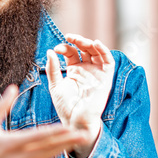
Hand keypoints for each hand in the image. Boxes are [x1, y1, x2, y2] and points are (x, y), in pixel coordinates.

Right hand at [0, 86, 90, 157]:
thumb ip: (0, 106)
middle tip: (85, 135)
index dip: (55, 133)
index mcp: (10, 144)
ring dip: (64, 147)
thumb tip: (13, 87)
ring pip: (48, 155)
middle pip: (49, 148)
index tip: (70, 128)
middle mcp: (20, 157)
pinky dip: (52, 153)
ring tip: (78, 140)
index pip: (38, 137)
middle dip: (68, 141)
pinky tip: (62, 147)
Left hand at [45, 34, 114, 157]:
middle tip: (70, 37)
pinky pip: (108, 62)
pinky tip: (96, 43)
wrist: (75, 120)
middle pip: (84, 49)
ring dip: (90, 43)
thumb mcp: (55, 85)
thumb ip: (52, 69)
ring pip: (96, 52)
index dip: (65, 47)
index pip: (71, 52)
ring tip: (81, 41)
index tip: (56, 49)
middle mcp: (86, 69)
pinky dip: (104, 51)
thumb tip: (49, 51)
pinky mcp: (105, 78)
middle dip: (78, 41)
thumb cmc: (65, 106)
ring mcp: (96, 73)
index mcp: (74, 70)